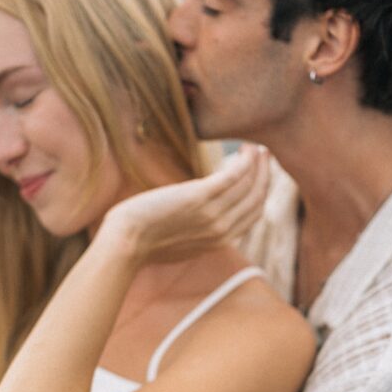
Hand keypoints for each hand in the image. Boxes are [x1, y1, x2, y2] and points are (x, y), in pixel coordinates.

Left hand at [98, 144, 269, 263]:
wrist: (126, 242)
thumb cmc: (143, 240)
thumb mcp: (179, 240)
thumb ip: (197, 230)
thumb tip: (198, 215)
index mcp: (219, 241)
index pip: (252, 215)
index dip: (261, 193)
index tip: (261, 174)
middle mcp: (222, 230)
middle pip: (256, 200)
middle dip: (265, 175)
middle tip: (264, 155)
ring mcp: (213, 214)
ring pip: (249, 186)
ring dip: (256, 164)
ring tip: (254, 148)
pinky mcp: (200, 198)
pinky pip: (233, 176)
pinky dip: (244, 162)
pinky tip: (244, 150)